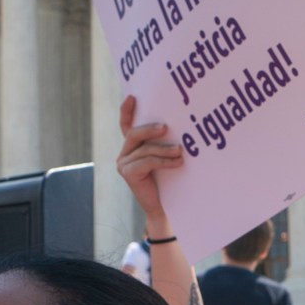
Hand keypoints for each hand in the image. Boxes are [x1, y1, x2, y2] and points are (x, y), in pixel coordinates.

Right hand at [117, 95, 179, 230]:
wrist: (165, 207)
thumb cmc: (169, 179)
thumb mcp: (166, 156)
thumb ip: (164, 142)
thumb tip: (178, 123)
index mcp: (132, 146)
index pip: (126, 124)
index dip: (127, 110)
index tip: (132, 96)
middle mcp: (124, 153)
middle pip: (134, 134)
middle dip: (150, 129)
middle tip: (166, 127)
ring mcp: (124, 164)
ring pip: (144, 149)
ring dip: (164, 149)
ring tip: (180, 150)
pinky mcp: (128, 174)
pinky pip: (147, 162)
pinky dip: (164, 161)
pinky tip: (177, 162)